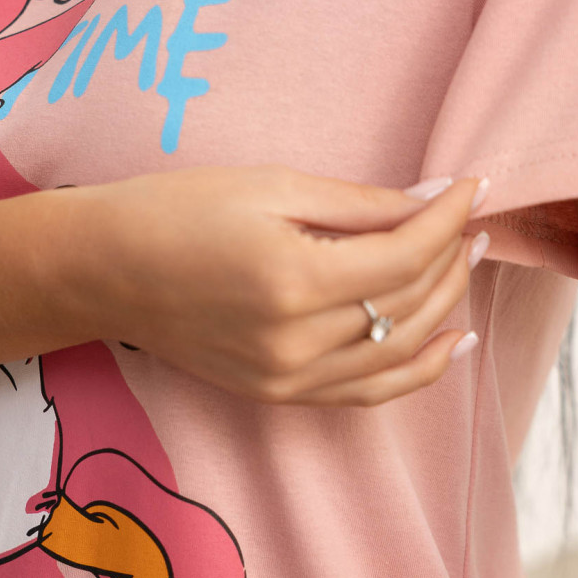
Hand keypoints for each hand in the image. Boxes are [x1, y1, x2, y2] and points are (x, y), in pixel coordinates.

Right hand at [69, 165, 486, 406]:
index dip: (447, 217)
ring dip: (446, 305)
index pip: (405, 255)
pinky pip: (367, 391)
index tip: (471, 185)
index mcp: (294, 280)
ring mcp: (288, 378)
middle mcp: (297, 342)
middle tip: (470, 216)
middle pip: (409, 304)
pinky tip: (452, 340)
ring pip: (399, 351)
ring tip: (469, 261)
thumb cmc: (179, 209)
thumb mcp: (272, 185)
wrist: (106, 268)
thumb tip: (431, 197)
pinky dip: (417, 369)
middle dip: (452, 257)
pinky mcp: (278, 393)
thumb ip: (360, 202)